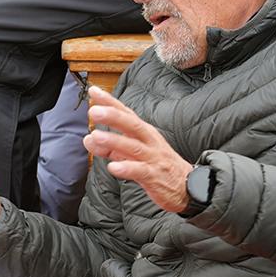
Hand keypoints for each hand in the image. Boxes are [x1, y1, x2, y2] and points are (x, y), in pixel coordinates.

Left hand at [82, 86, 192, 212]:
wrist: (187, 185)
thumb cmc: (158, 165)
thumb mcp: (132, 154)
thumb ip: (110, 147)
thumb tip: (88, 139)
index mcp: (144, 133)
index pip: (126, 113)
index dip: (111, 102)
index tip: (93, 91)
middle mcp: (149, 141)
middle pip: (132, 125)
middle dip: (113, 116)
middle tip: (94, 111)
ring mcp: (153, 158)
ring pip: (133, 147)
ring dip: (114, 141)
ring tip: (96, 136)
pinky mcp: (155, 176)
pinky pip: (140, 171)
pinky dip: (127, 168)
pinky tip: (113, 167)